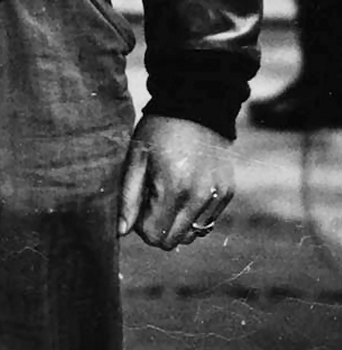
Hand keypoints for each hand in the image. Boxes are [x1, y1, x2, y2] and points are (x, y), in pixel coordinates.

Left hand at [120, 113, 234, 248]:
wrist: (197, 108)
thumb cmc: (158, 132)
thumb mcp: (136, 160)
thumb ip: (128, 198)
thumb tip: (122, 232)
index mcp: (174, 189)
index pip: (155, 235)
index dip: (141, 226)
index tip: (139, 204)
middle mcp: (201, 197)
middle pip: (175, 240)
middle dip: (158, 227)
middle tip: (151, 201)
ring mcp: (218, 196)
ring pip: (193, 234)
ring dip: (177, 223)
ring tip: (169, 195)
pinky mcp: (228, 192)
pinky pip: (208, 221)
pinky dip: (194, 214)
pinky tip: (185, 191)